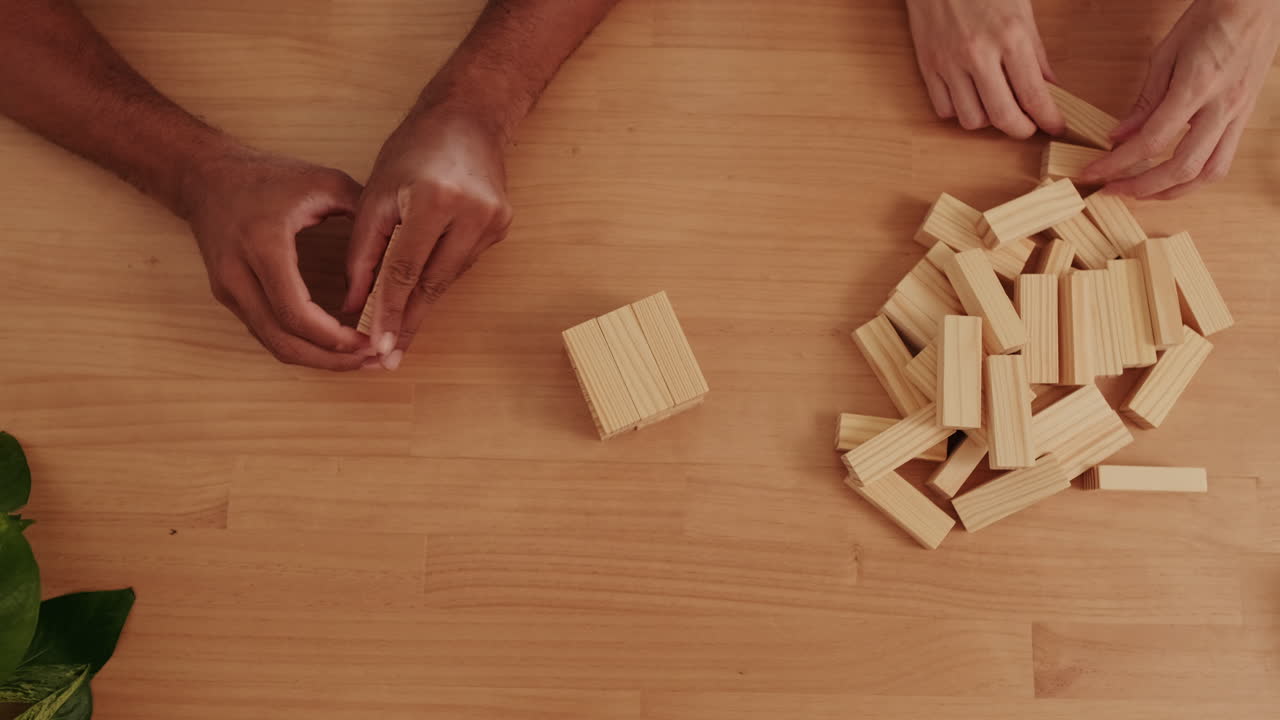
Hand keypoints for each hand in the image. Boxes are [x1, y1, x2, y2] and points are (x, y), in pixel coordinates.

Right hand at [184, 148, 374, 369]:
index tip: (369, 340)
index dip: (334, 337)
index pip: (296, 312)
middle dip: (330, 360)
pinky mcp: (229, 297)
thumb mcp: (321, 181)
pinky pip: (266, 333)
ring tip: (358, 358)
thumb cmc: (265, 175)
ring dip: (316, 359)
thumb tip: (402, 236)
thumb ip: (363, 208)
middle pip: (283, 340)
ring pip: (273, 344)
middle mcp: (238, 274)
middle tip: (370, 360)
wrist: (204, 176)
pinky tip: (332, 345)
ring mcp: (228, 290)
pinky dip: (300, 346)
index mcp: (263, 245)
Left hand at [344, 104, 512, 369]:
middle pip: (433, 283)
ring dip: (422, 302)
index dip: (389, 310)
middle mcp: (471, 213)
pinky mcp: (503, 226)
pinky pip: (463, 263)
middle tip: (389, 357)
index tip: (377, 344)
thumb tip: (355, 302)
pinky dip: (439, 276)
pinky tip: (421, 293)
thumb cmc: (414, 149)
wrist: (469, 118)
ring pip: (449, 277)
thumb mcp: (376, 195)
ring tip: (398, 333)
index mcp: (435, 199)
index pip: (405, 269)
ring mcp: (493, 222)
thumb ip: (364, 252)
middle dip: (408, 320)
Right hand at [905, 0, 1063, 137]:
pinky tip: (968, 95)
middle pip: (1003, 117)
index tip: (1054, 127)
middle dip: (1021, 130)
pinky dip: (959, 110)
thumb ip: (1036, 54)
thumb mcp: (1021, 11)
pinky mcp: (927, 66)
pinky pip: (944, 109)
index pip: (1034, 95)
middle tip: (1028, 126)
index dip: (1049, 120)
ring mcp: (949, 62)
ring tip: (994, 104)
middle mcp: (979, 54)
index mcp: (1010, 37)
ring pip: (971, 120)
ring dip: (987, 119)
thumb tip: (1049, 88)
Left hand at [1083, 0, 1279, 198]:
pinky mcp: (1245, 117)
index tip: (1092, 173)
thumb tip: (1119, 136)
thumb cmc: (1211, 19)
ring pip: (1209, 173)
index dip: (1116, 164)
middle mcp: (1222, 108)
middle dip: (1142, 188)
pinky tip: (1173, 176)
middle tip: (1112, 190)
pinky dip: (1195, 176)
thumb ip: (1144, 101)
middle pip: (1182, 168)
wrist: (1256, 3)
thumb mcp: (1165, 55)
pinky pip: (1223, 160)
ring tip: (1142, 192)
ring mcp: (1239, 115)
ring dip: (1172, 191)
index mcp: (1196, 88)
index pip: (1150, 141)